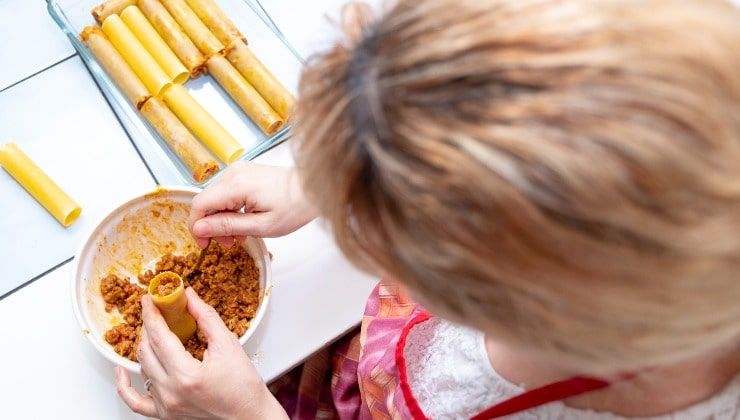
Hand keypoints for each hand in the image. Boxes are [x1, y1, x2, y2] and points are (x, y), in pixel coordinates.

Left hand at [115, 288, 286, 418]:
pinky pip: (136, 402)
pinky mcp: (166, 414)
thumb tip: (189, 297)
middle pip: (146, 351)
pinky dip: (124, 387)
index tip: (149, 300)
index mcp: (187, 375)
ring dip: (145, 348)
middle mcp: (172, 392)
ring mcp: (166, 406)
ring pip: (142, 369)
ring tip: (154, 334)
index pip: (159, 337)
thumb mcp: (228, 345)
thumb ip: (206, 318)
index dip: (151, 315)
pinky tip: (121, 372)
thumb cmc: (244, 386)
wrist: (250, 416)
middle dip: (148, 327)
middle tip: (155, 312)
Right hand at [189, 162, 315, 247]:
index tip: (204, 244)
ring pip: (215, 198)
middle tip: (228, 243)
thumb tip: (199, 228)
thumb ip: (228, 226)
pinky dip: (229, 209)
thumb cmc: (294, 208)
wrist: (314, 189)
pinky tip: (243, 221)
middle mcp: (234, 173)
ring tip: (238, 235)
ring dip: (221, 219)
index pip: (199, 204)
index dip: (196, 226)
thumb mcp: (261, 226)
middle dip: (211, 225)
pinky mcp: (244, 173)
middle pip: (206, 201)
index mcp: (236, 185)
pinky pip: (226, 192)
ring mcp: (239, 171)